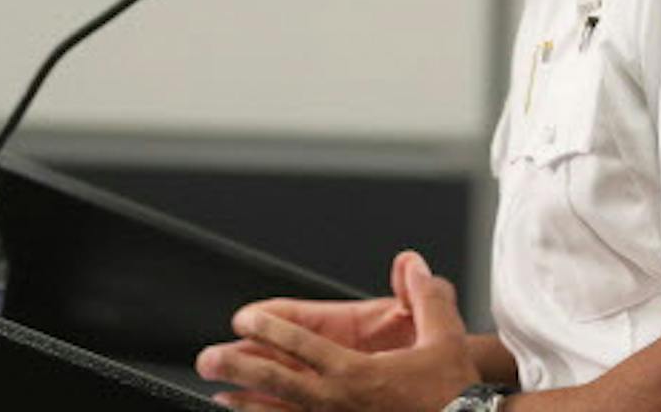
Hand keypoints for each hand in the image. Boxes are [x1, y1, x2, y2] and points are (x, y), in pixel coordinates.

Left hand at [196, 250, 479, 410]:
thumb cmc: (452, 391)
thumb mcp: (444, 337)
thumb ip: (426, 296)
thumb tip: (412, 262)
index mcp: (359, 374)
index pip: (305, 347)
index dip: (272, 330)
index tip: (244, 318)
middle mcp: (339, 404)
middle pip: (278, 384)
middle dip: (240, 367)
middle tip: (208, 358)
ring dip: (247, 404)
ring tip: (218, 394)